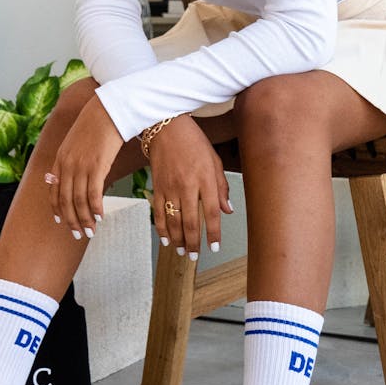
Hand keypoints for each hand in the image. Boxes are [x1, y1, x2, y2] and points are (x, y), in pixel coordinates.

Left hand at [47, 95, 121, 236]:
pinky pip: (93, 193)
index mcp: (60, 159)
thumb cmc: (96, 124)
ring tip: (91, 230)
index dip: (57, 209)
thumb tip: (58, 175)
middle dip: (72, 220)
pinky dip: (95, 208)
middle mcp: (67, 164)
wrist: (108, 109)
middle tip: (78, 234)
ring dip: (85, 219)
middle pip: (65, 200)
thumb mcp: (74, 141)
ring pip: (79, 200)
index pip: (54, 190)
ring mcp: (81, 165)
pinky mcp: (97, 165)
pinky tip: (100, 215)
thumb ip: (66, 159)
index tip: (61, 222)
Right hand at [148, 116, 231, 256]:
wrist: (166, 127)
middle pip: (190, 221)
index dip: (213, 233)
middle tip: (195, 257)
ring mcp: (170, 187)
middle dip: (193, 243)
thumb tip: (228, 210)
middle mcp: (187, 185)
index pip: (211, 212)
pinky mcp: (157, 187)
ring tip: (182, 251)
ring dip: (178, 240)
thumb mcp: (214, 160)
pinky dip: (161, 229)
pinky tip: (166, 239)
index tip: (214, 247)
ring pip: (173, 220)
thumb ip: (221, 187)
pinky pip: (158, 213)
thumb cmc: (194, 142)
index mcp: (205, 178)